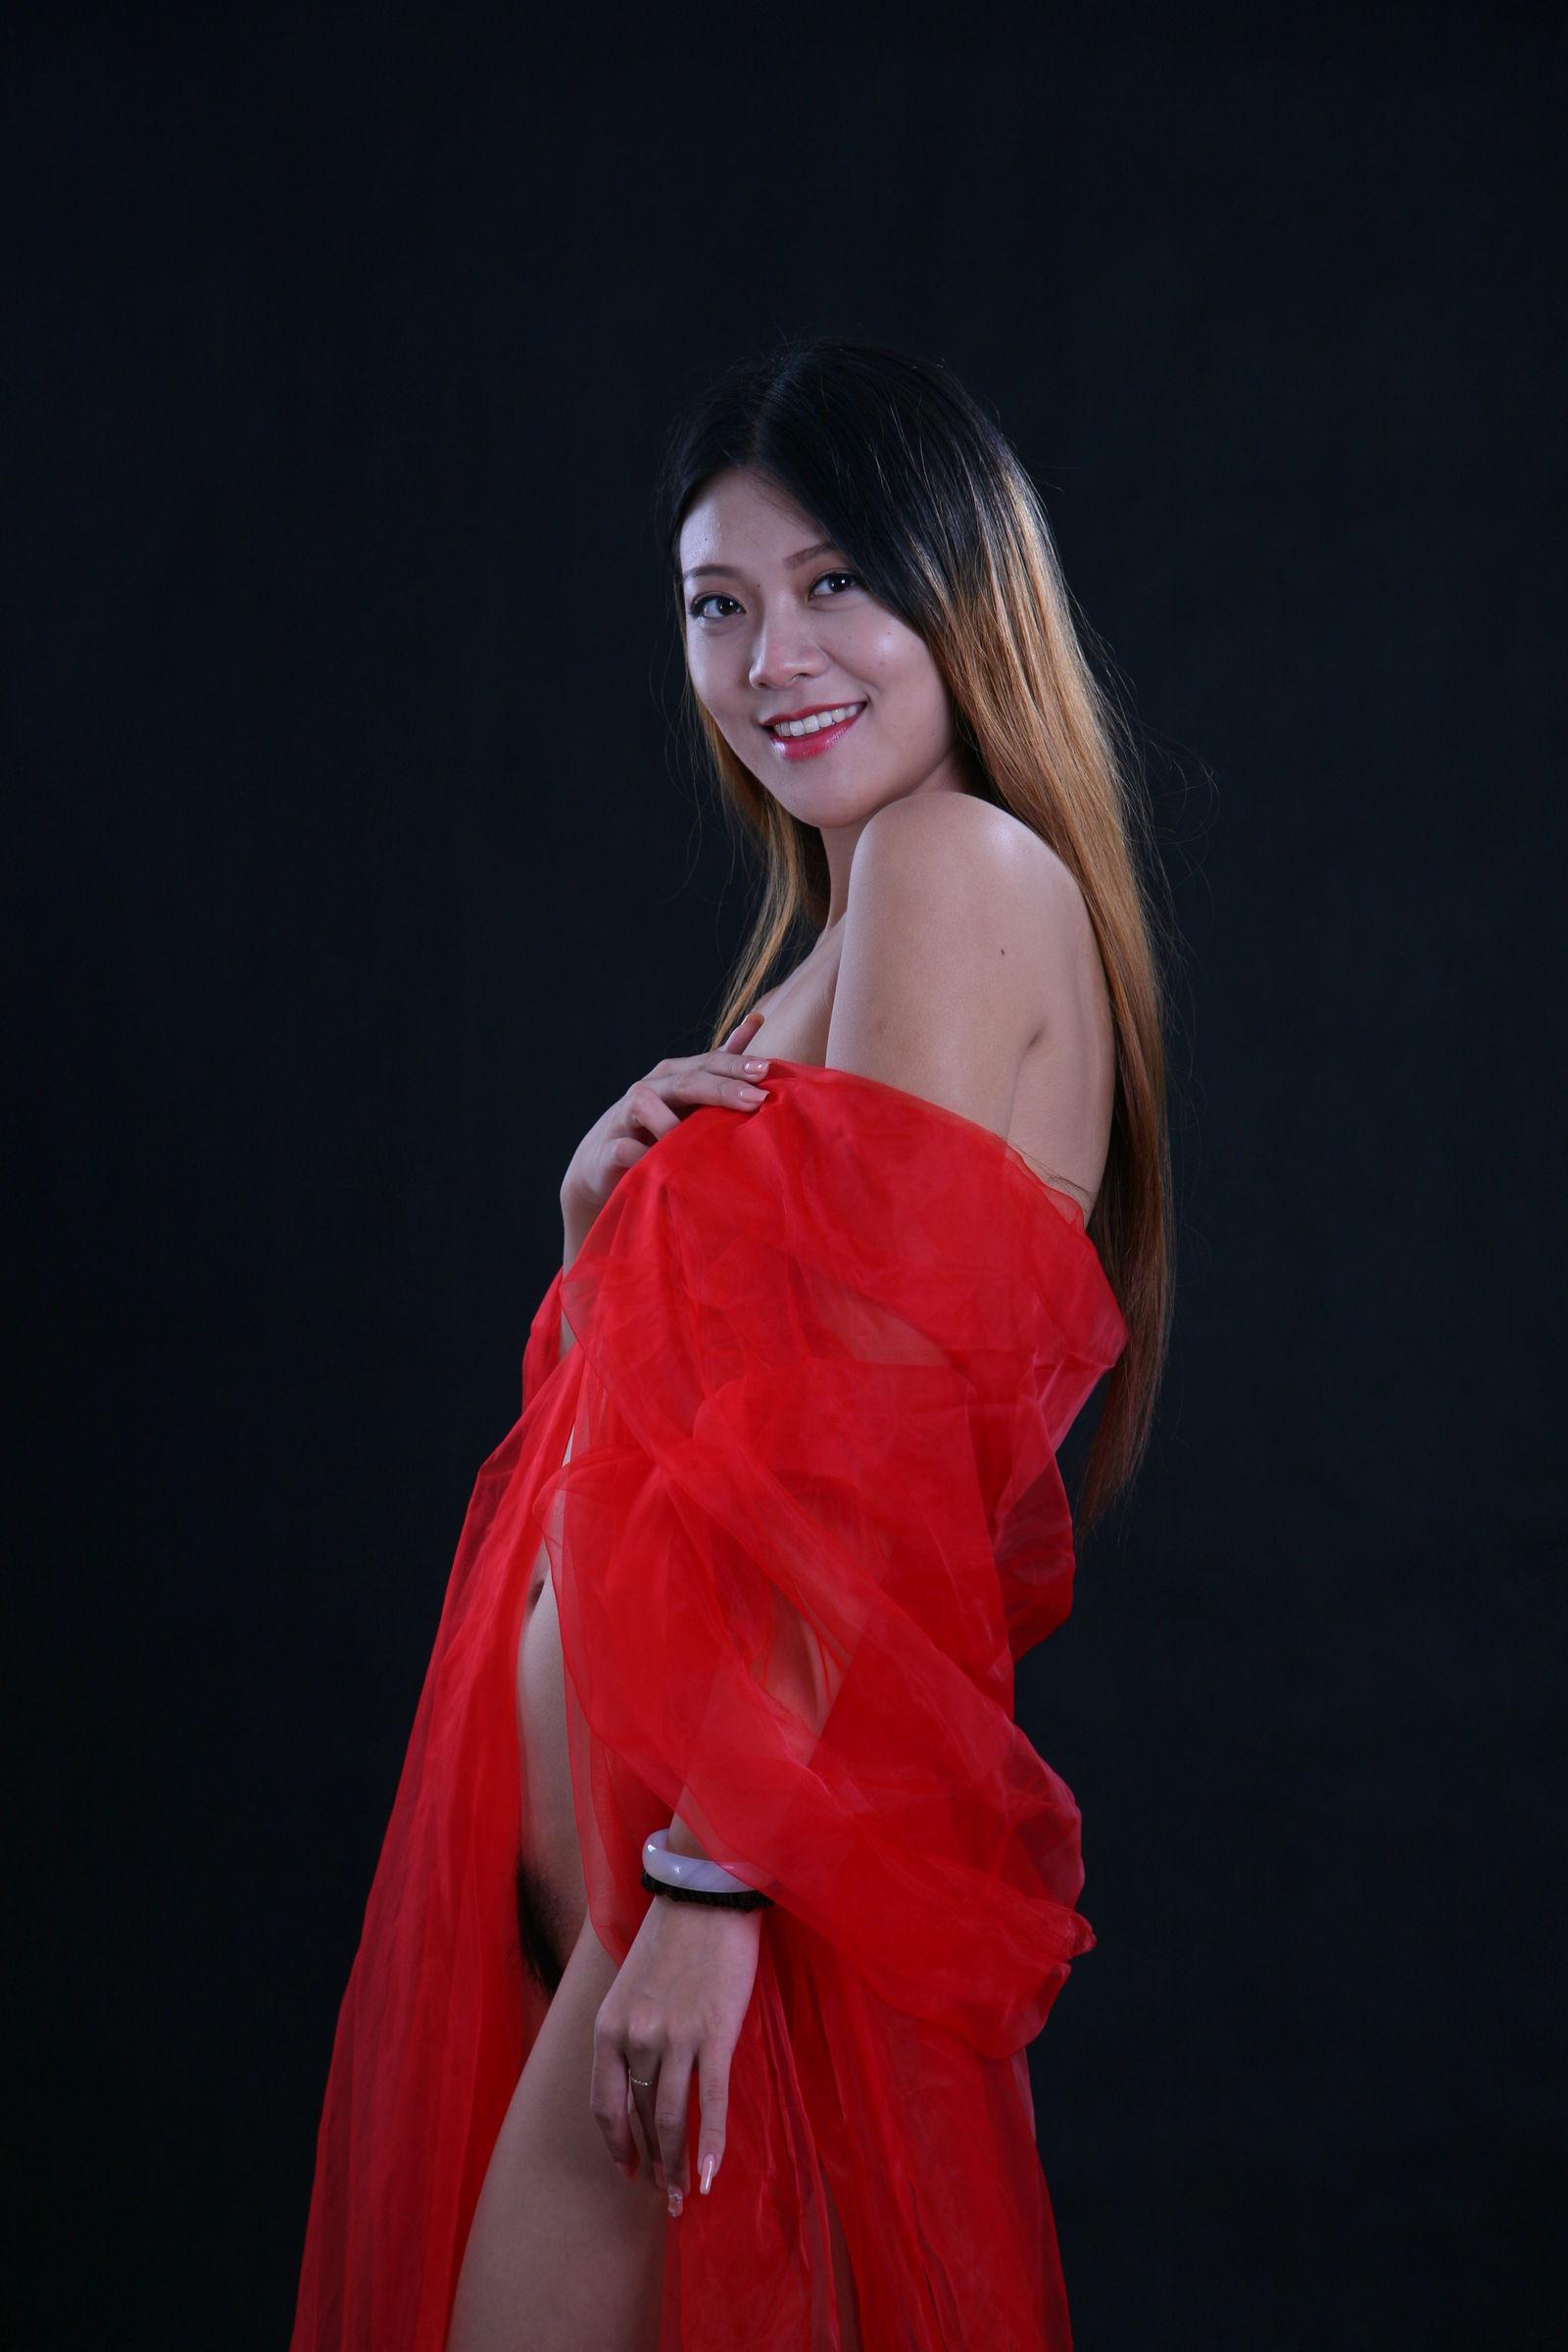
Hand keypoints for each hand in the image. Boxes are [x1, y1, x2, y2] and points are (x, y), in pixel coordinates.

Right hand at [560, 1010, 771, 1252]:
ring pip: (645, 1105)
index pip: (708, 1064)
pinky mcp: (607, 1149)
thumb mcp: (691, 1095)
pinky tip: (661, 1165)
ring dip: (674, 1124)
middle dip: (721, 1088)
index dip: (736, 1065)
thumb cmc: (657, 1127)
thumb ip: (722, 1063)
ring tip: (703, 1142)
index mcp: (673, 1076)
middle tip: (755, 1100)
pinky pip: (623, 1148)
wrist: (603, 1164)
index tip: (767, 1071)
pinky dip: (640, 1154)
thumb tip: (758, 1017)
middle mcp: (648, 1089)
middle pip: (685, 1081)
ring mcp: (624, 1117)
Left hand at [589, 1888, 761, 2212]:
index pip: (604, 2103)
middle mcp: (635, 2036)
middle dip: (652, 2162)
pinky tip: (709, 2176)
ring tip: (683, 2195)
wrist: (706, 1894)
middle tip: (662, 2196)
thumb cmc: (673, 1936)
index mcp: (609, 2025)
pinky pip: (711, 2100)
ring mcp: (674, 2036)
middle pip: (642, 2117)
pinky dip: (710, 2144)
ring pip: (672, 2118)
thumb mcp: (632, 1984)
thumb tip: (641, 2076)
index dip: (615, 2143)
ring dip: (677, 2164)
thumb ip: (631, 2030)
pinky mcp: (713, 2033)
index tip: (627, 2168)